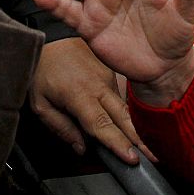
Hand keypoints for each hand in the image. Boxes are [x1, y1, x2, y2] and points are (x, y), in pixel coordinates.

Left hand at [30, 38, 152, 163]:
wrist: (51, 35)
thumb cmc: (43, 68)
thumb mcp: (40, 103)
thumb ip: (60, 127)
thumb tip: (80, 147)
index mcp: (79, 95)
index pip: (102, 125)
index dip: (118, 144)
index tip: (131, 158)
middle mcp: (98, 86)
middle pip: (123, 117)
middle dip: (139, 140)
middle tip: (152, 158)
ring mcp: (107, 77)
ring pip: (123, 108)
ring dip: (134, 128)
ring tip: (144, 147)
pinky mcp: (111, 73)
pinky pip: (118, 97)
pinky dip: (123, 113)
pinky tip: (127, 126)